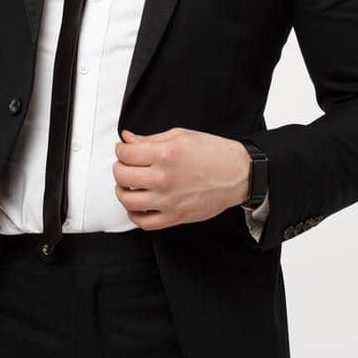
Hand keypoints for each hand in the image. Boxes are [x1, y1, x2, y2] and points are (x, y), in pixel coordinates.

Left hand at [112, 127, 252, 230]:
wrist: (237, 174)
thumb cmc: (213, 153)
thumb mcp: (180, 136)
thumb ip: (149, 139)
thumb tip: (127, 139)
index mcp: (165, 154)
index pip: (125, 153)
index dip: (121, 150)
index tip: (124, 150)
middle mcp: (164, 178)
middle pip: (122, 175)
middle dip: (120, 167)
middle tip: (126, 165)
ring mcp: (168, 200)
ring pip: (128, 199)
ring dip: (122, 190)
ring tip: (128, 184)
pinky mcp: (175, 216)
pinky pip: (144, 222)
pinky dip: (134, 214)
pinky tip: (137, 204)